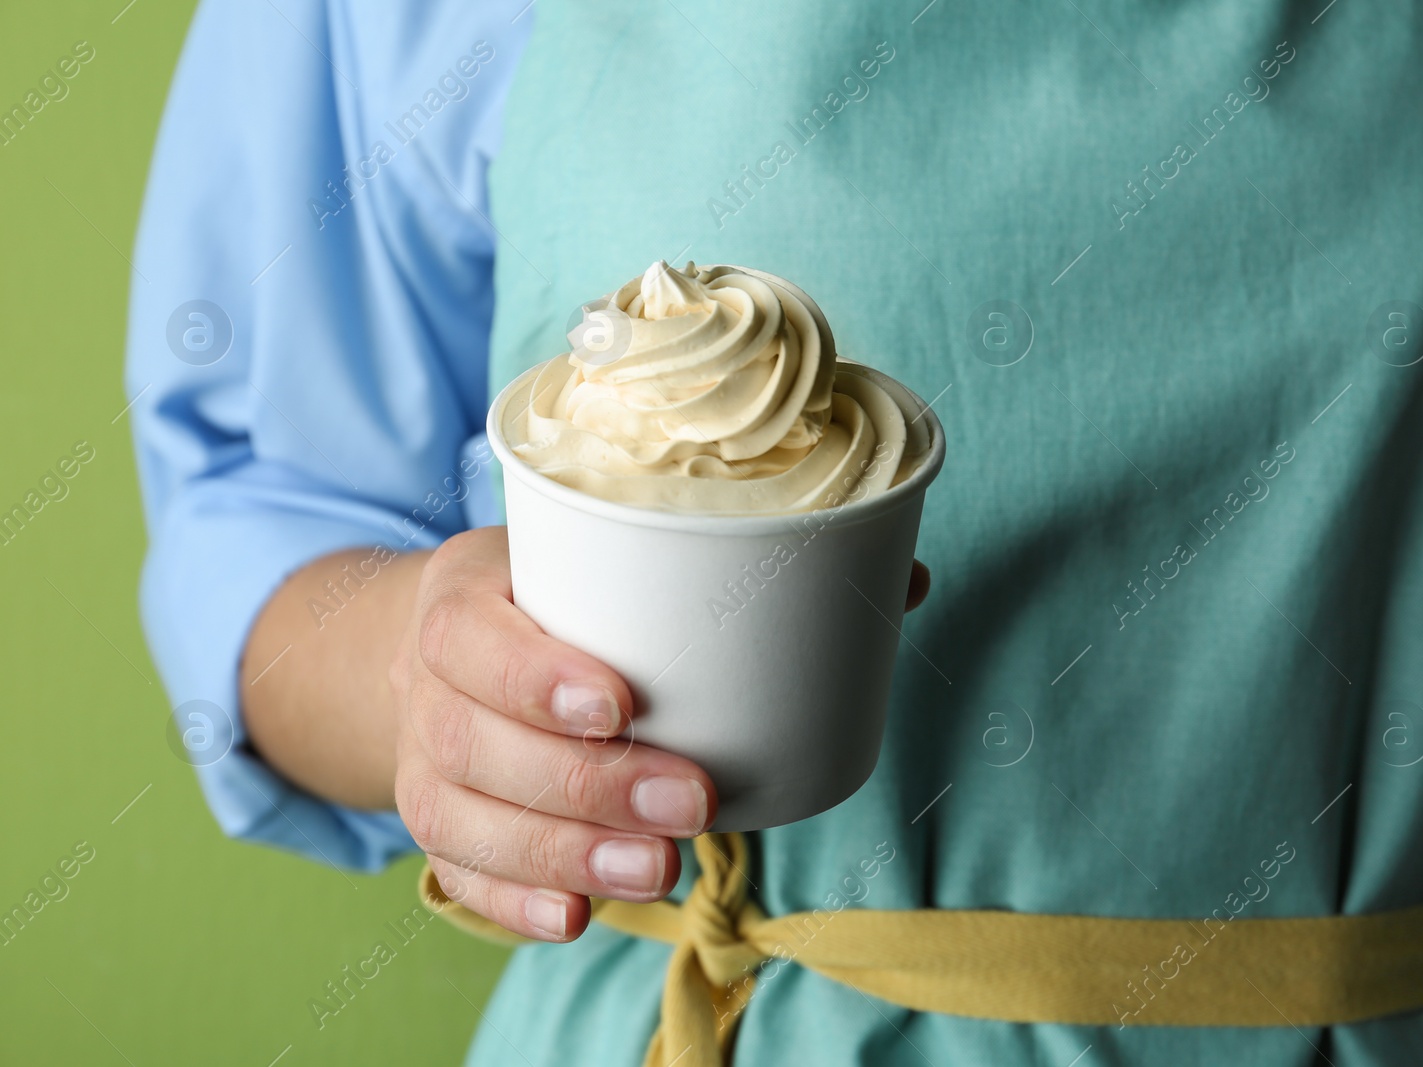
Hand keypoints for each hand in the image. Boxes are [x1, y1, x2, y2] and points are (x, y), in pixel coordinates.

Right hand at [391, 526, 929, 942]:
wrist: (439, 648)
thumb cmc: (544, 597)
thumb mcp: (599, 559)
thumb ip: (725, 568)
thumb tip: (897, 579)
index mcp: (462, 602)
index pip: (471, 639)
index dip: (535, 675)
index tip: (620, 702)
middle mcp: (428, 689)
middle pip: (481, 745)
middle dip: (587, 784)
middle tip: (691, 800)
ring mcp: (425, 767)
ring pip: (469, 822)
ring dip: (566, 854)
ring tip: (657, 868)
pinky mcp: (439, 829)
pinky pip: (459, 878)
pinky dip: (513, 906)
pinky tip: (575, 918)